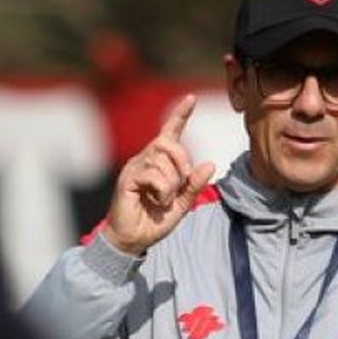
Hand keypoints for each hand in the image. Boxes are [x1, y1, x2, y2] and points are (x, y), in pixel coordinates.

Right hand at [102, 95, 214, 255]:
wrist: (133, 240)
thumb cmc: (154, 221)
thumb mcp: (182, 203)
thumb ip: (194, 185)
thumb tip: (210, 164)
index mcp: (158, 162)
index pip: (170, 132)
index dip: (180, 115)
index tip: (191, 98)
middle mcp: (145, 160)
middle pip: (168, 143)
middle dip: (182, 162)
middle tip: (181, 184)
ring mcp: (134, 167)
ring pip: (162, 161)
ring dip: (171, 184)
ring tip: (164, 200)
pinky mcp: (127, 179)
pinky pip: (153, 175)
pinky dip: (162, 191)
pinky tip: (157, 202)